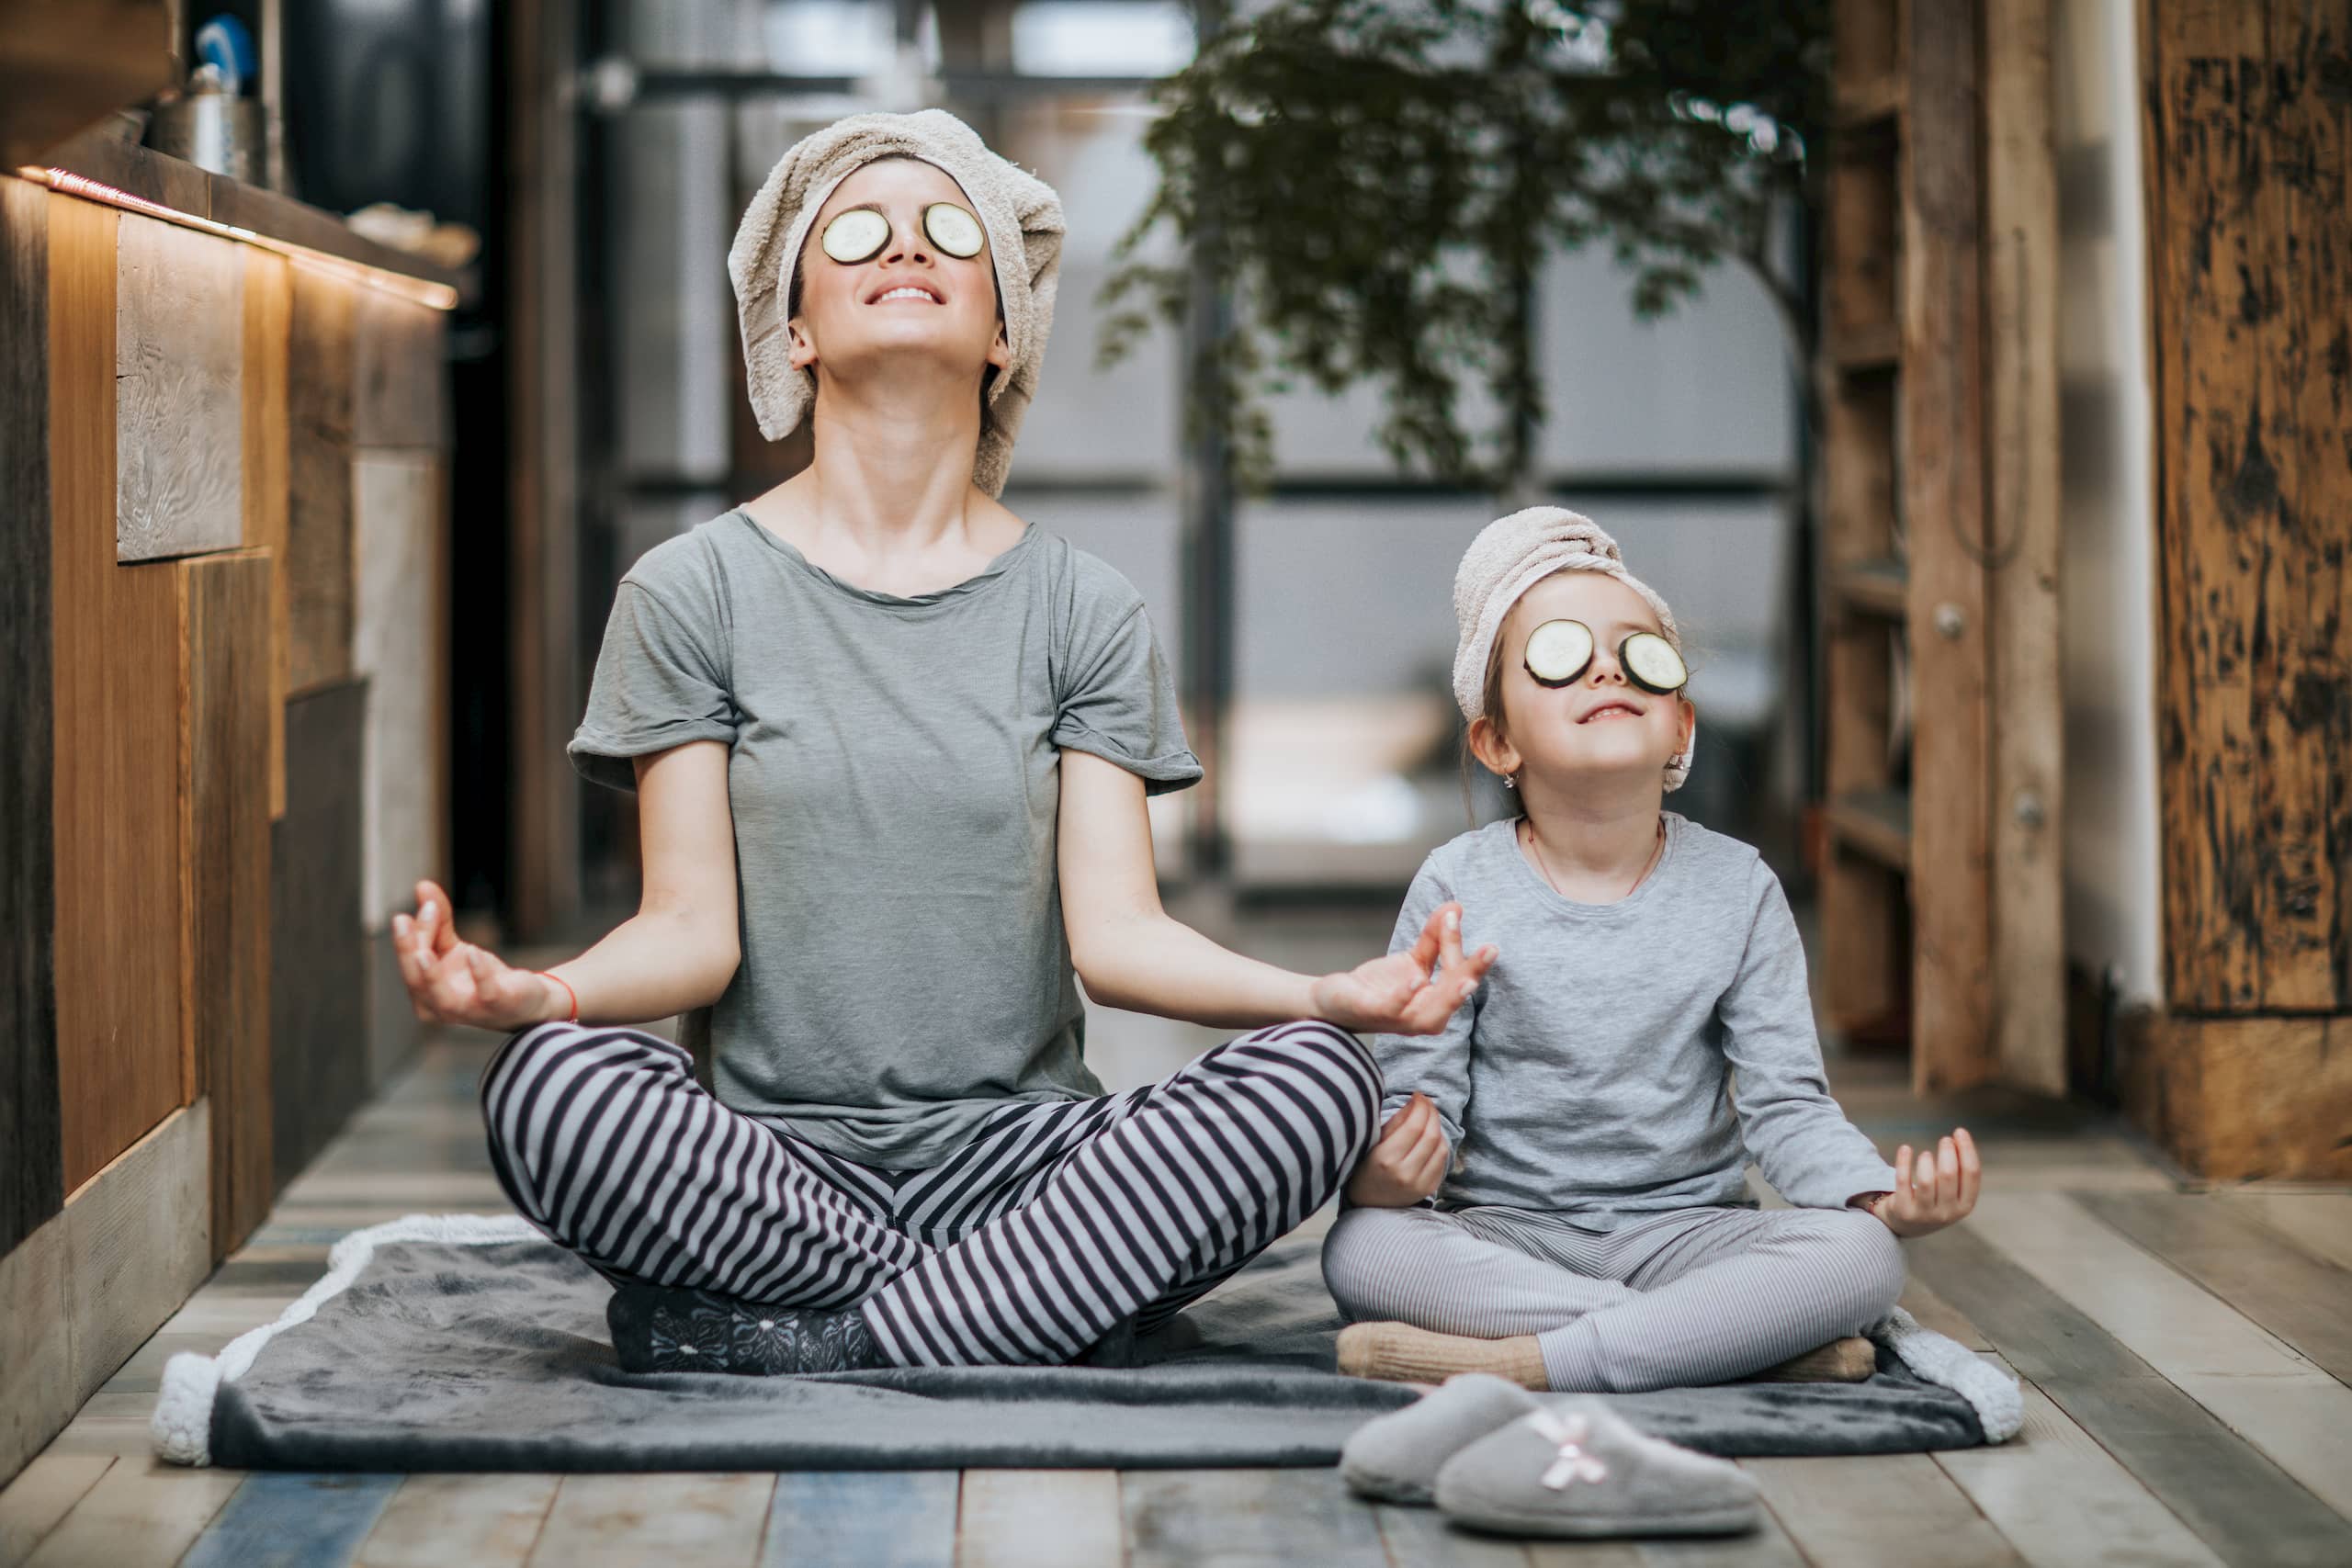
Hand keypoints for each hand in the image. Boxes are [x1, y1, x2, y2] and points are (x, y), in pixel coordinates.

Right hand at [392, 878, 565, 1032]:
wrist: (525, 1000)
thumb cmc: (481, 977)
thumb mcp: (455, 947)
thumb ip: (438, 920)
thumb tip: (422, 886)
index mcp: (425, 995)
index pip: (411, 965)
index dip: (409, 937)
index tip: (423, 904)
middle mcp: (442, 1008)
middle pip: (416, 982)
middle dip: (407, 951)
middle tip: (403, 920)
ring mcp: (471, 1011)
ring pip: (442, 998)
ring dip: (430, 974)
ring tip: (422, 950)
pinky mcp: (500, 1005)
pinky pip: (487, 993)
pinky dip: (478, 973)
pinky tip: (473, 951)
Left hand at [1309, 903, 1495, 1036]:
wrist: (1336, 1001)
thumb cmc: (1382, 986)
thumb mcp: (1413, 960)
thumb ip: (1435, 938)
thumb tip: (1455, 907)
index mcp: (1437, 1003)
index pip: (1457, 974)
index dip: (1457, 944)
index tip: (1455, 912)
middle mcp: (1424, 1016)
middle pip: (1454, 995)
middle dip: (1473, 972)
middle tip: (1491, 949)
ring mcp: (1401, 1019)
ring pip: (1432, 1012)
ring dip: (1450, 996)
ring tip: (1466, 979)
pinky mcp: (1375, 1013)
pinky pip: (1395, 1008)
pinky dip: (1406, 996)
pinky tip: (1416, 979)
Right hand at [1346, 1093, 1450, 1206]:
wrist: (1369, 1203)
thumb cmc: (1366, 1167)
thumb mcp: (1373, 1142)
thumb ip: (1396, 1122)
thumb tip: (1416, 1102)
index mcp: (1385, 1159)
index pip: (1413, 1126)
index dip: (1420, 1107)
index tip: (1418, 1095)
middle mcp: (1404, 1173)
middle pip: (1430, 1135)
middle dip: (1431, 1113)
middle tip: (1426, 1102)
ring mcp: (1419, 1184)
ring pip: (1440, 1147)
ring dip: (1437, 1127)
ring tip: (1429, 1117)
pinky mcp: (1428, 1189)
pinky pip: (1442, 1160)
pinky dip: (1440, 1143)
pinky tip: (1432, 1136)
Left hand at [1861, 1129, 1981, 1237]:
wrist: (1905, 1225)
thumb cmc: (1934, 1201)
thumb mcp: (1952, 1193)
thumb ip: (1958, 1171)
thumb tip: (1957, 1138)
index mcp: (1965, 1206)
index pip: (1972, 1174)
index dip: (1967, 1150)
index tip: (1960, 1132)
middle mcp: (1947, 1212)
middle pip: (1949, 1175)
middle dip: (1948, 1152)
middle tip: (1945, 1140)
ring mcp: (1924, 1213)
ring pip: (1926, 1181)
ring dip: (1926, 1161)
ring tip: (1925, 1154)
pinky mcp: (1903, 1210)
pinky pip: (1903, 1182)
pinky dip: (1904, 1162)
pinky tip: (1905, 1148)